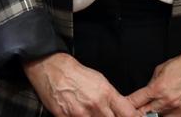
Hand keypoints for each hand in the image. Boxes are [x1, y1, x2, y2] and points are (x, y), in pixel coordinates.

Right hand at [22, 53, 139, 116]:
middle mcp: (96, 106)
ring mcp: (80, 114)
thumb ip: (113, 99)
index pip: (129, 114)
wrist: (51, 67)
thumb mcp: (100, 81)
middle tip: (108, 114)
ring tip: (92, 113)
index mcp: (106, 94)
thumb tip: (124, 112)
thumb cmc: (76, 73)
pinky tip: (79, 115)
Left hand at [124, 43, 180, 116]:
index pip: (136, 102)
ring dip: (160, 115)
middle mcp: (169, 102)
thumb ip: (153, 82)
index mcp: (158, 88)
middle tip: (141, 111)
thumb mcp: (163, 67)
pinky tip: (175, 113)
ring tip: (162, 109)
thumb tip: (147, 92)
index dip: (128, 106)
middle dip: (142, 113)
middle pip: (148, 115)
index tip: (124, 108)